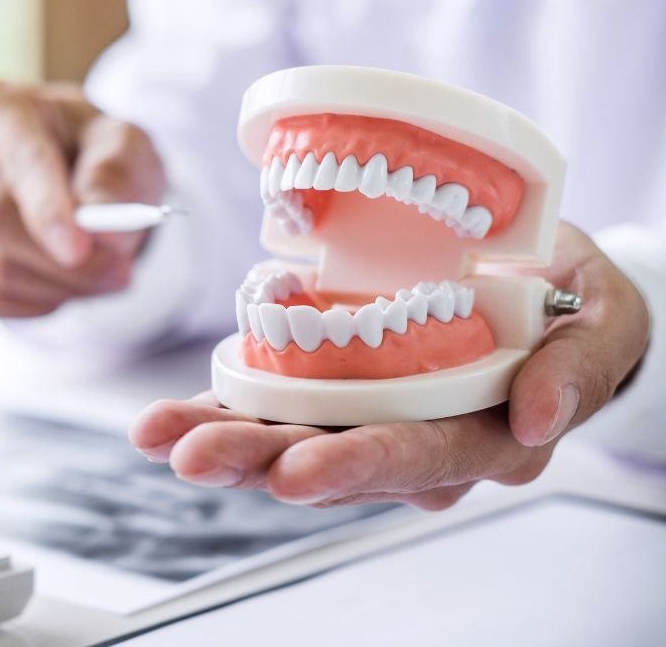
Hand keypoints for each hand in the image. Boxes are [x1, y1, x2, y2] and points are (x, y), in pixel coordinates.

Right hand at [0, 81, 165, 316]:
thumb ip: (117, 177)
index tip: (79, 248)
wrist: (78, 180)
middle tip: (121, 271)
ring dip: (61, 284)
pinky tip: (68, 278)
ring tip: (105, 271)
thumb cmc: (99, 153)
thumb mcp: (126, 147)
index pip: (19, 159)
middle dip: (61, 260)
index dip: (47, 208)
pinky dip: (42, 299)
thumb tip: (102, 229)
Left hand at [130, 223, 649, 509]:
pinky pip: (274, 406)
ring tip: (158, 434)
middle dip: (260, 461)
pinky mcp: (334, 390)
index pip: (420, 457)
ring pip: (291, 440)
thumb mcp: (601, 324)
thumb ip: (578, 369)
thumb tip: (536, 418)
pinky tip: (168, 417)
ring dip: (224, 439)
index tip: (296, 474)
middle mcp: (415, 439)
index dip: (359, 466)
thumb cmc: (572, 304)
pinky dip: (221, 408)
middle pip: (335, 460)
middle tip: (194, 456)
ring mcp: (367, 415)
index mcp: (482, 435)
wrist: (542, 286)